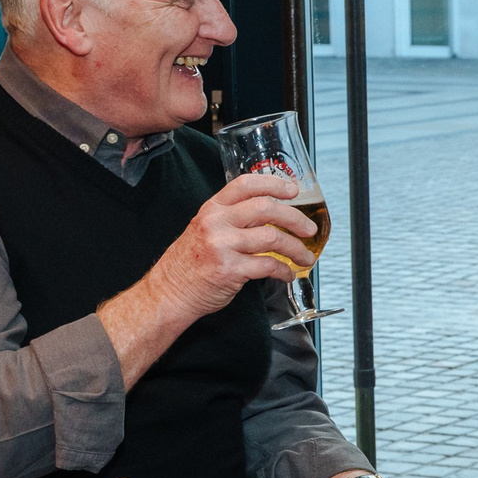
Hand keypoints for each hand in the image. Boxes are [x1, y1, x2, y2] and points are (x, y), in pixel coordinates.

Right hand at [143, 172, 316, 321]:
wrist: (169, 293)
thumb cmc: (190, 264)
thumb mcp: (205, 230)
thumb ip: (233, 219)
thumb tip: (272, 216)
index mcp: (212, 209)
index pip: (245, 185)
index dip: (273, 184)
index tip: (294, 190)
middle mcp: (216, 223)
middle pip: (266, 208)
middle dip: (295, 218)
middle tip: (309, 229)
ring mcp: (222, 246)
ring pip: (272, 238)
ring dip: (296, 248)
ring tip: (305, 256)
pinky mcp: (230, 270)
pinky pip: (268, 266)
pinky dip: (284, 271)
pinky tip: (288, 274)